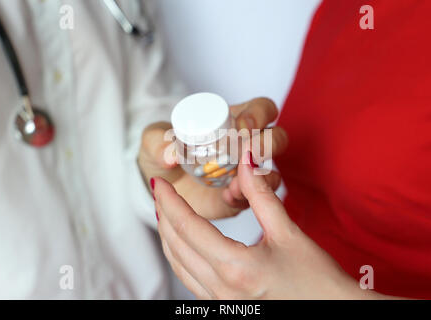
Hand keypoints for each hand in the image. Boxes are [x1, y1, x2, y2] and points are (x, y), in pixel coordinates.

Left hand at [138, 98, 287, 219]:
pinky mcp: (242, 197)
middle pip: (277, 138)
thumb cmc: (162, 153)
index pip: (262, 109)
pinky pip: (257, 199)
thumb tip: (170, 155)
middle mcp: (246, 146)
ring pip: (274, 171)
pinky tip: (227, 197)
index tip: (242, 126)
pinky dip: (246, 197)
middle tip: (246, 151)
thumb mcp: (153, 143)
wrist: (160, 186)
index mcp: (232, 121)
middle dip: (269, 143)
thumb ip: (157, 143)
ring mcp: (247, 174)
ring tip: (235, 183)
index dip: (259, 114)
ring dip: (261, 176)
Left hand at [152, 151, 382, 299]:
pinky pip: (190, 281)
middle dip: (163, 216)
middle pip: (176, 246)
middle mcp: (221, 290)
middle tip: (159, 193)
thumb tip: (246, 163)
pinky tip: (184, 245)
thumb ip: (262, 196)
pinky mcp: (225, 308)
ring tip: (165, 214)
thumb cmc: (317, 280)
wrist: (332, 313)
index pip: (188, 227)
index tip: (159, 184)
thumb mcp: (289, 233)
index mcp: (235, 267)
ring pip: (179, 266)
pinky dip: (180, 258)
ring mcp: (221, 303)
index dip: (169, 201)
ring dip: (168, 238)